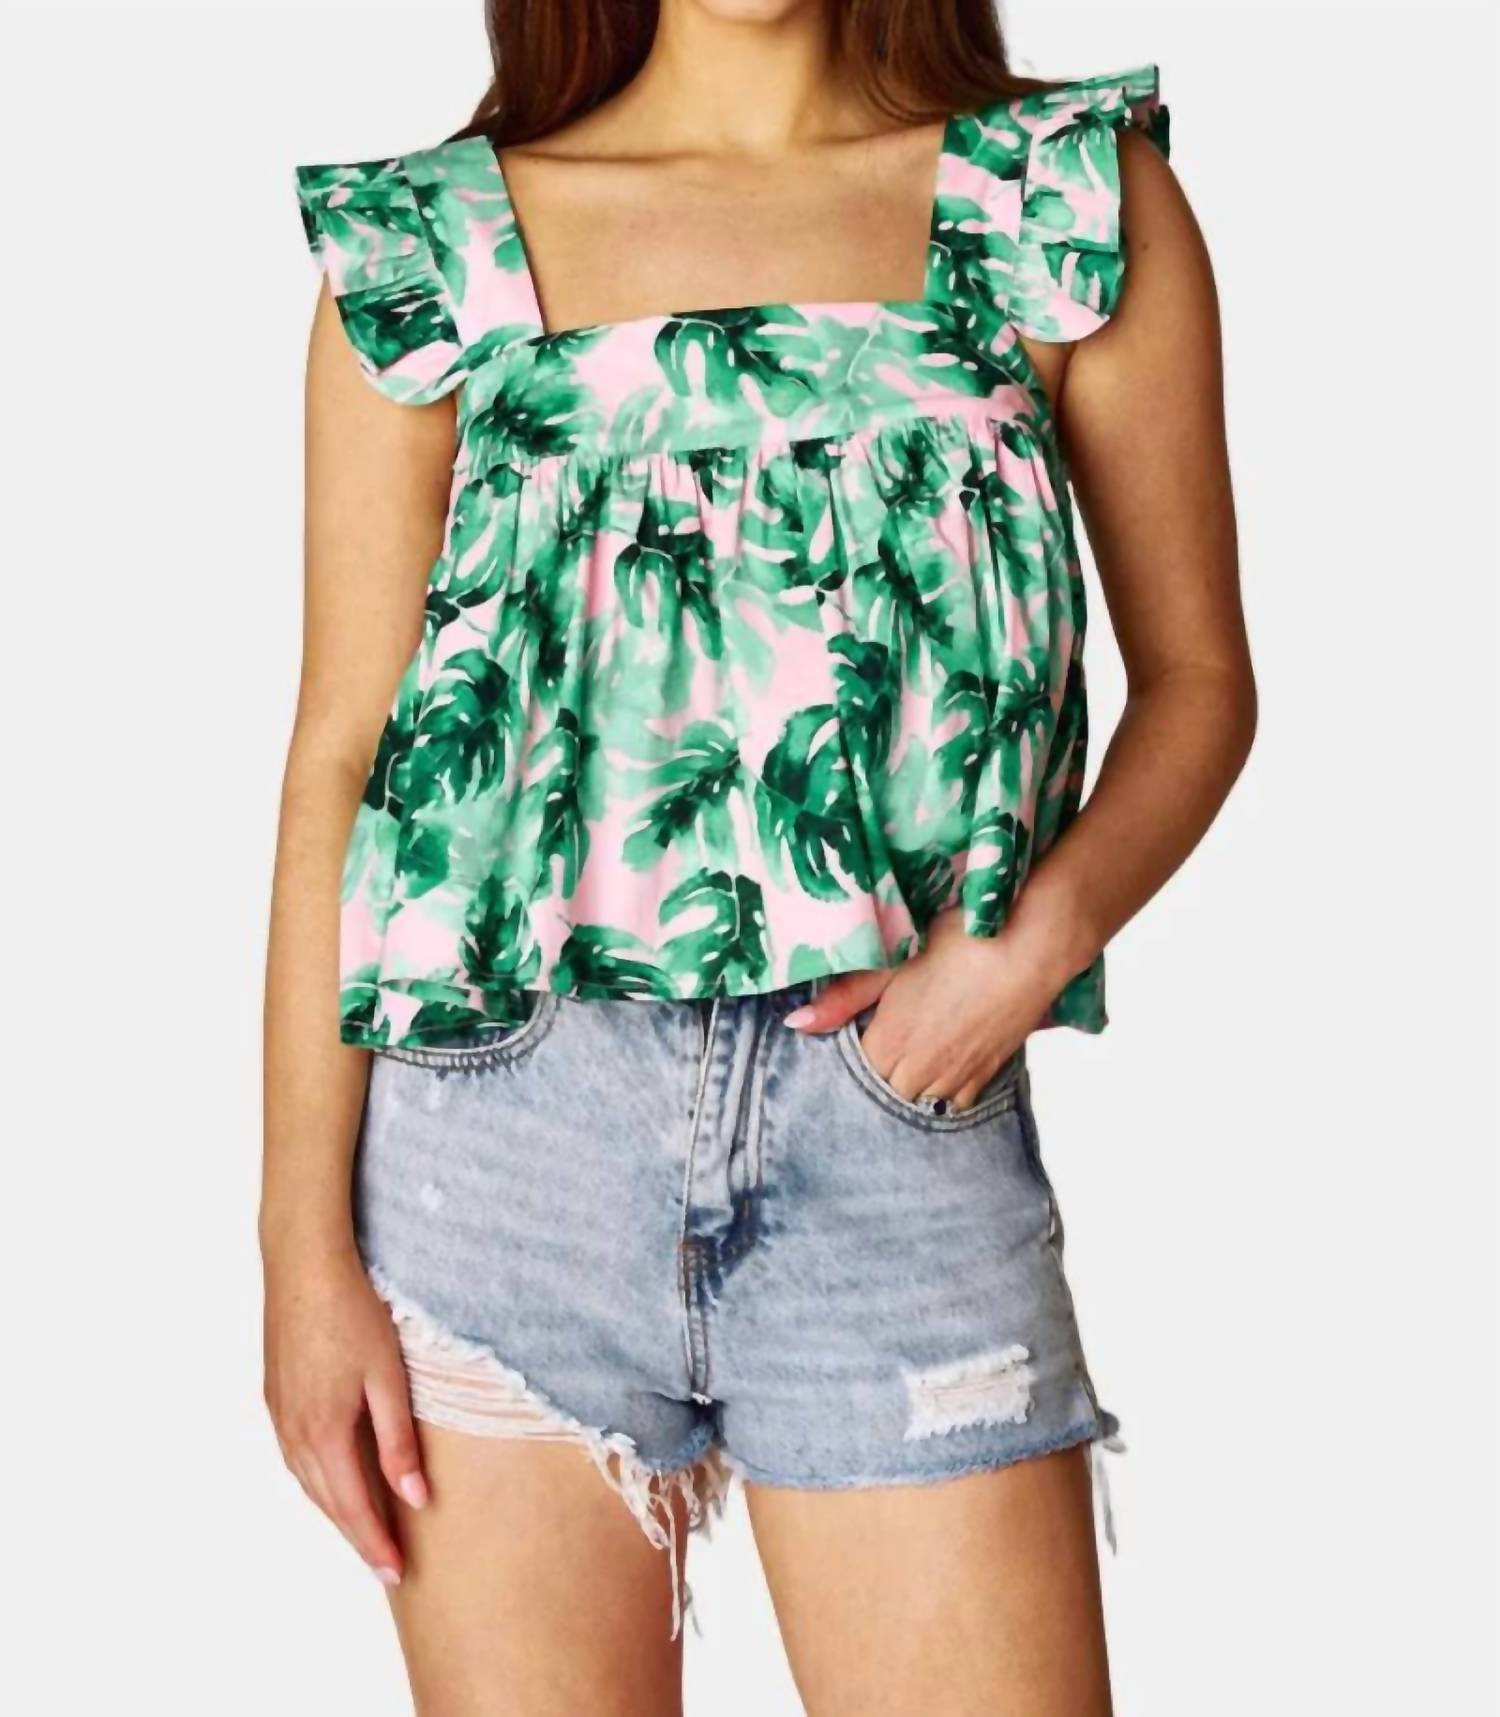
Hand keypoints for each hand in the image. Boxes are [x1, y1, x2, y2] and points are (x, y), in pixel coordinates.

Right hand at [263, 1238, 427, 1585]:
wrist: (305, 1263)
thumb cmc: (353, 1311)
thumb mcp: (388, 1377)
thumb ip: (398, 1443)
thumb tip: (415, 1499)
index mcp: (324, 1431)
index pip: (352, 1506)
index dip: (374, 1543)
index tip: (396, 1573)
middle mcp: (293, 1431)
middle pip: (326, 1502)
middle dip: (357, 1535)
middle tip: (386, 1565)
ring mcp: (278, 1414)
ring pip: (308, 1481)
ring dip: (336, 1509)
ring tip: (366, 1531)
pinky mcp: (275, 1396)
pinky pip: (296, 1456)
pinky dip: (319, 1480)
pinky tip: (335, 1479)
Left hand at [785, 906, 1077, 1110]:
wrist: (1032, 946)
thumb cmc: (959, 941)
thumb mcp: (894, 960)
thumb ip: (845, 996)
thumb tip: (796, 1024)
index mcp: (889, 1042)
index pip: (853, 1074)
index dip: (847, 1058)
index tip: (848, 1040)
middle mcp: (920, 1069)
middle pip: (883, 1094)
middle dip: (873, 1078)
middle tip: (875, 1049)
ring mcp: (956, 1075)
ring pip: (918, 1101)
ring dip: (906, 1087)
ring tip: (903, 1062)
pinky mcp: (987, 1072)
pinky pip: (955, 1102)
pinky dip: (940, 1093)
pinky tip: (936, 1072)